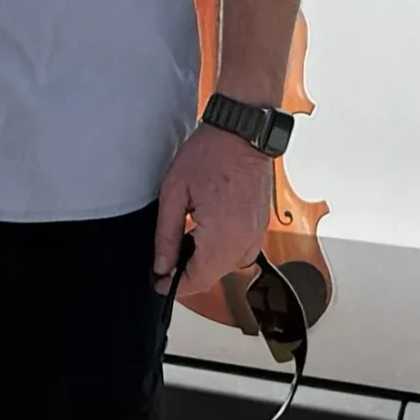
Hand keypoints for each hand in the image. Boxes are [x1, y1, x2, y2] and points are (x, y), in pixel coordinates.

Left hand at [151, 121, 273, 308]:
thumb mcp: (174, 193)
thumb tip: (162, 266)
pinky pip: (239, 252)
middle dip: (188, 273)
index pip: (197, 280)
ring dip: (205, 261)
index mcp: (222, 237)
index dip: (174, 286)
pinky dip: (221, 249)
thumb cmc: (209, 154)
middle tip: (165, 257)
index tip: (158, 282)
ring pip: (226, 266)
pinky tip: (205, 230)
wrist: (243, 133)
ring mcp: (256, 236)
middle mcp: (244, 243)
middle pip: (212, 276)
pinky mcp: (261, 228)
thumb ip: (166, 235)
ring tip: (184, 238)